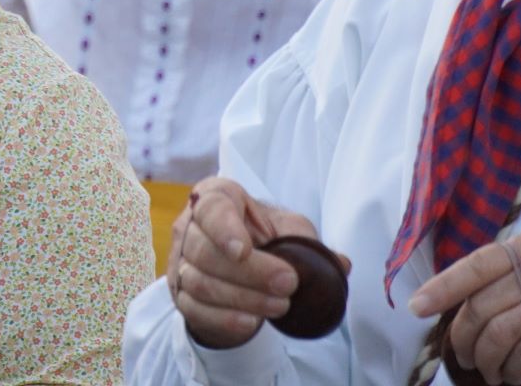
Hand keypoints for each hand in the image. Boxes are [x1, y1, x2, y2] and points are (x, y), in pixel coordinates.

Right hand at [168, 177, 348, 349]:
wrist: (242, 267)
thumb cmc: (266, 240)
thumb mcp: (290, 231)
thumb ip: (310, 244)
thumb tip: (339, 264)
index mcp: (216, 198)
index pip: (210, 206)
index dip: (223, 227)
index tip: (243, 250)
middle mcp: (190, 225)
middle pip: (204, 250)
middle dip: (249, 273)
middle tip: (288, 285)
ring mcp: (180, 261)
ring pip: (199, 281)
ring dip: (242, 298)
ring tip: (279, 306)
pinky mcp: (180, 293)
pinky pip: (194, 309)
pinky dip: (223, 318)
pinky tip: (251, 322)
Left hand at [411, 229, 520, 383]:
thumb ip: (507, 266)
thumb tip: (464, 292)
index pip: (473, 267)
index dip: (442, 288)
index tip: (418, 306)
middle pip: (480, 306)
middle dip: (461, 334)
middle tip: (458, 352)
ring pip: (496, 333)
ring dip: (482, 357)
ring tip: (482, 368)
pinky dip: (509, 368)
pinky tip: (507, 374)